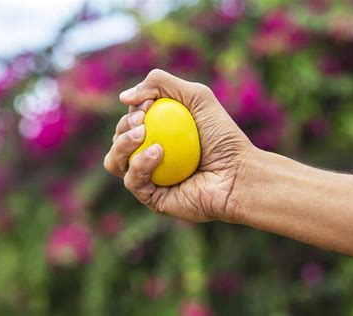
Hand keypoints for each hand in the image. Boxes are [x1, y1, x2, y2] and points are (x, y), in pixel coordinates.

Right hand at [104, 69, 253, 222]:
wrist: (238, 174)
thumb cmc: (222, 136)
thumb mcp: (196, 97)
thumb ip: (160, 84)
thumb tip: (123, 97)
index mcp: (157, 135)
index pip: (130, 121)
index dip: (133, 111)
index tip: (148, 105)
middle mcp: (149, 157)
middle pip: (117, 140)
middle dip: (124, 126)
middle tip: (143, 121)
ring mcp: (149, 179)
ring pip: (114, 161)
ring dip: (122, 144)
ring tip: (143, 133)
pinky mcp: (151, 198)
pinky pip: (132, 181)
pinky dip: (140, 163)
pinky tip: (157, 151)